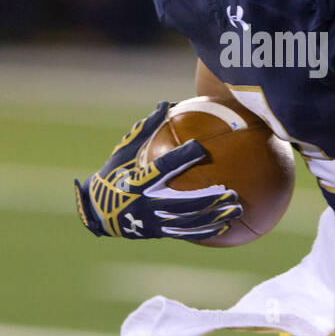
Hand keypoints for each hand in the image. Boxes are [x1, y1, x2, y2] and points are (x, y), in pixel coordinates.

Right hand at [73, 101, 241, 239]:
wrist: (98, 211)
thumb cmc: (114, 174)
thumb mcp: (124, 150)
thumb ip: (147, 129)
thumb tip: (166, 103)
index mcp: (138, 180)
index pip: (162, 167)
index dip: (181, 157)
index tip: (200, 148)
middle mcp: (147, 203)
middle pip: (183, 202)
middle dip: (209, 199)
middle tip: (232, 192)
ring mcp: (153, 220)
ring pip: (188, 221)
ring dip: (214, 217)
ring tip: (236, 210)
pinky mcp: (158, 231)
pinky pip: (185, 232)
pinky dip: (205, 230)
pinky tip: (224, 226)